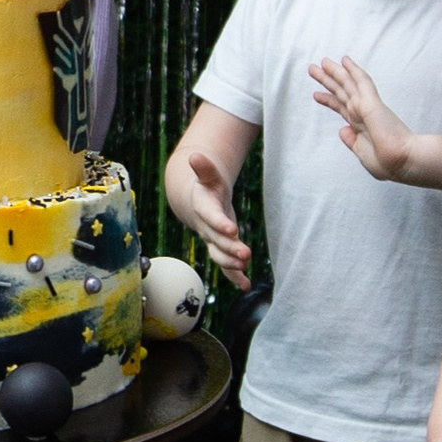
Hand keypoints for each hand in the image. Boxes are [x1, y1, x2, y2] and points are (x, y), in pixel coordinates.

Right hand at [178, 149, 252, 287]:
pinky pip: (226, 266)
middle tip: (246, 254)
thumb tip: (195, 155)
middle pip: (216, 240)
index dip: (220, 223)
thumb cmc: (207, 185)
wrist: (196, 202)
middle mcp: (205, 227)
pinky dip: (235, 277)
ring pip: (219, 255)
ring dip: (232, 265)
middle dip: (230, 248)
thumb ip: (204, 168)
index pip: (210, 217)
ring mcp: (212, 240)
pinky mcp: (220, 248)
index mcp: (203, 208)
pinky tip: (246, 286)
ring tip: (246, 268)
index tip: (232, 229)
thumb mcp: (208, 175)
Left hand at [311, 56, 413, 182]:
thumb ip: (352, 141)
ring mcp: (367, 107)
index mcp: (361, 126)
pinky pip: (362, 82)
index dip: (329, 100)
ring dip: (334, 72)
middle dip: (327, 81)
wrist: (402, 162)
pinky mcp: (372, 103)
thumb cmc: (387, 163)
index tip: (316, 94)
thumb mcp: (363, 153)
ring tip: (322, 61)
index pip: (341, 108)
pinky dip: (353, 70)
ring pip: (348, 84)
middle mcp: (363, 113)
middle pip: (341, 92)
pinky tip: (345, 60)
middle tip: (313, 69)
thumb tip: (342, 129)